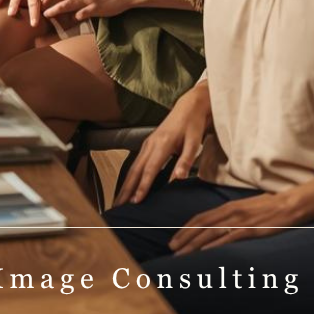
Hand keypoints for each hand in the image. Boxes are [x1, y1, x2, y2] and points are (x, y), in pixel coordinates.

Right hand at [114, 82, 212, 205]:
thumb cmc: (193, 126)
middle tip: (118, 206)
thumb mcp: (194, 143)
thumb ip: (186, 161)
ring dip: (126, 184)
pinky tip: (128, 186)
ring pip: (133, 167)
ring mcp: (147, 144)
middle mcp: (150, 144)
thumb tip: (178, 179)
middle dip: (127, 189)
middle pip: (136, 170)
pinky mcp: (148, 145)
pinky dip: (131, 177)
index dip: (143, 186)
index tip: (136, 202)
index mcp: (162, 144)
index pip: (150, 169)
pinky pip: (136, 163)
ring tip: (119, 201)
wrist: (188, 107)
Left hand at [168, 190, 301, 254]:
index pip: (201, 217)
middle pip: (201, 225)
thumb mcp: (246, 209)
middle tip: (171, 248)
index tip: (175, 238)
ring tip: (181, 254)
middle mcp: (230, 212)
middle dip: (184, 237)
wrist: (290, 204)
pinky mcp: (250, 229)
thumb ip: (232, 216)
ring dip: (193, 244)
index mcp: (228, 207)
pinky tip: (204, 252)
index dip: (185, 228)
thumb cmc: (269, 207)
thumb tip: (219, 226)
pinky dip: (214, 245)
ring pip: (210, 233)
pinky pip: (228, 238)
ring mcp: (239, 221)